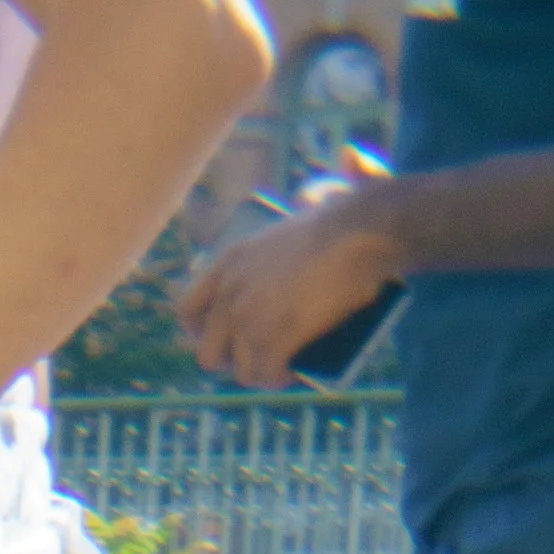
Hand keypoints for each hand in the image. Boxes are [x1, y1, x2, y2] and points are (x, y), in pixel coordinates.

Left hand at [180, 154, 398, 389]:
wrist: (365, 232)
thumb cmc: (351, 215)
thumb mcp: (317, 198)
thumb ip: (316, 192)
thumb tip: (331, 174)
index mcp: (229, 261)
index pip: (188, 313)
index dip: (206, 333)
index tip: (231, 339)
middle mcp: (229, 290)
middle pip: (208, 352)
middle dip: (235, 360)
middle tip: (266, 356)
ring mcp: (247, 316)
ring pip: (240, 370)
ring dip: (261, 374)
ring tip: (285, 368)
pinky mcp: (270, 338)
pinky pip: (264, 376)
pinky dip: (280, 380)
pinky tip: (294, 375)